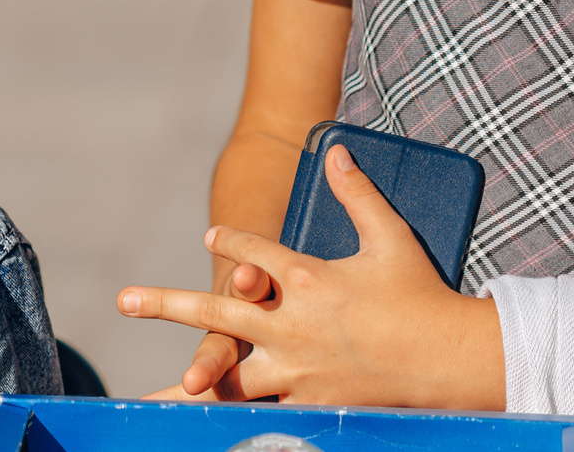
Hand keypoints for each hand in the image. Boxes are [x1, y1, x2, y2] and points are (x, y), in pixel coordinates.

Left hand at [118, 144, 502, 409]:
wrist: (449, 362)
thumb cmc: (422, 295)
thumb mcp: (390, 236)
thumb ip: (357, 194)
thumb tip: (337, 149)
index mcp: (309, 279)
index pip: (254, 250)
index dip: (230, 242)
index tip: (210, 239)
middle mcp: (292, 325)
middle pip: (216, 312)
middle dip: (166, 304)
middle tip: (124, 300)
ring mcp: (297, 371)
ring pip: (228, 379)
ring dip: (187, 384)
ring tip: (146, 398)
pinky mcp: (309, 406)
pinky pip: (261, 412)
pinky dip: (231, 419)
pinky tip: (205, 426)